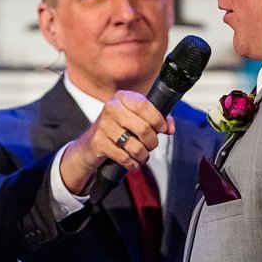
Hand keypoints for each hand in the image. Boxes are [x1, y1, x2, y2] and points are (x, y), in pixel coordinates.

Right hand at [58, 90, 175, 192]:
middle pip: (143, 128)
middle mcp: (111, 108)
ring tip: (142, 156)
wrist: (91, 144)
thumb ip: (157, 119)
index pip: (144, 105)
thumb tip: (170, 128)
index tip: (162, 129)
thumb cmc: (119, 129)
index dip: (158, 119)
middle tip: (151, 145)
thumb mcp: (136, 118)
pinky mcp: (98, 143)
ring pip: (135, 146)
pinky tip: (133, 163)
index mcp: (122, 97)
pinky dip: (133, 164)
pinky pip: (124, 158)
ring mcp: (103, 126)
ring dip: (143, 156)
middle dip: (152, 142)